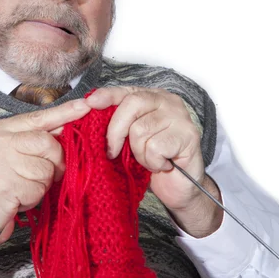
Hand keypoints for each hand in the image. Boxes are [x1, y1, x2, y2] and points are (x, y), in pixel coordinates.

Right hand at [0, 98, 90, 268]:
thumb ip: (36, 140)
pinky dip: (34, 198)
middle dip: (54, 162)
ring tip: (22, 187)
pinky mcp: (4, 186)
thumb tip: (69, 126)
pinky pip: (38, 189)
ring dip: (41, 184)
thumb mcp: (12, 154)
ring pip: (46, 169)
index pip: (38, 117)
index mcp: (0, 129)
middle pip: (47, 143)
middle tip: (43, 175)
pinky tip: (18, 198)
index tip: (85, 105)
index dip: (64, 113)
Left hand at [85, 87, 222, 235]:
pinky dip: (152, 162)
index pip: (126, 91)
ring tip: (149, 160)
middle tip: (112, 153)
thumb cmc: (152, 160)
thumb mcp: (129, 138)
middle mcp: (168, 101)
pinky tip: (162, 165)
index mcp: (152, 97)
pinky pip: (155, 147)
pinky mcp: (188, 135)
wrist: (179, 187)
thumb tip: (90, 110)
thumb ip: (117, 122)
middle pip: (131, 105)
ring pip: (141, 129)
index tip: (90, 103)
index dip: (107, 96)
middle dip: (116, 131)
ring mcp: (180, 116)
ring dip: (139, 153)